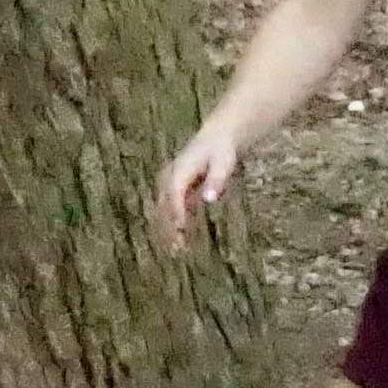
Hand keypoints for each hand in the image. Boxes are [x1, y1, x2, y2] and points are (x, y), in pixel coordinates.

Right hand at [152, 120, 244, 248]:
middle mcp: (169, 178)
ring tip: (177, 249)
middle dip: (168, 227)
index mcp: (179, 171)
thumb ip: (216, 181)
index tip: (180, 230)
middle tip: (177, 249)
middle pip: (163, 205)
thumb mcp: (224, 163)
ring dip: (167, 229)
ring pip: (163, 211)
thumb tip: (208, 199)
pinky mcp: (173, 190)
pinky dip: (173, 224)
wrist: (217, 138)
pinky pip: (169, 210)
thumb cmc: (221, 151)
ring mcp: (168, 184)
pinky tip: (181, 239)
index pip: (174, 194)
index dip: (176, 213)